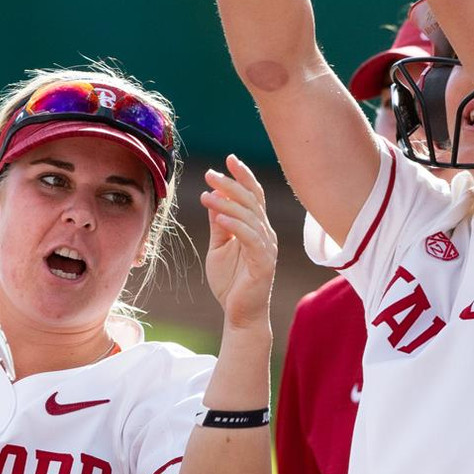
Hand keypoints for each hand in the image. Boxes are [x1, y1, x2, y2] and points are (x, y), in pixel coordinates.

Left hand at [200, 156, 277, 328]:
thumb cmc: (230, 283)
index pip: (253, 196)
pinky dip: (236, 225)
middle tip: (210, 173)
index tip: (229, 158)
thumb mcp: (219, 248)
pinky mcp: (263, 263)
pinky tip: (220, 216)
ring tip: (206, 194)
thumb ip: (219, 224)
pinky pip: (250, 238)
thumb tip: (213, 197)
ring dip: (227, 203)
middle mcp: (265, 234)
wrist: (240, 315)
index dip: (243, 176)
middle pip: (251, 201)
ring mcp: (266, 248)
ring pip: (250, 217)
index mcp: (257, 228)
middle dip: (231, 184)